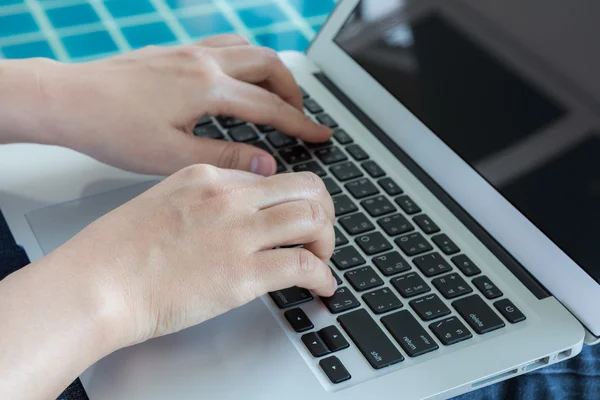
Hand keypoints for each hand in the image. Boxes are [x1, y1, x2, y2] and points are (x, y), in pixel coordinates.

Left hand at [37, 34, 330, 175]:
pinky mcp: (174, 51)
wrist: (69, 99)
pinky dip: (244, 58)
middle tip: (300, 117)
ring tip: (276, 95)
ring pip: (249, 48)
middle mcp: (204, 62)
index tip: (322, 136)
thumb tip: (266, 165)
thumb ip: (226, 157)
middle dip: (293, 90)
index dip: (301, 124)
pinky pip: (224, 44)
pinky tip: (237, 76)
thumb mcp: (173, 156)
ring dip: (271, 69)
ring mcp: (189, 51)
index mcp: (208, 89)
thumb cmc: (113, 129)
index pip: (271, 107)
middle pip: (269, 65)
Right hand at [51, 166, 336, 346]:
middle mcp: (229, 198)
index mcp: (206, 177)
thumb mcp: (160, 204)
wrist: (95, 284)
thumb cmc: (115, 252)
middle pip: (306, 188)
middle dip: (323, 212)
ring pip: (314, 219)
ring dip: (328, 242)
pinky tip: (322, 287)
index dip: (291, 200)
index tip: (294, 217)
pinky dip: (324, 277)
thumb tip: (233, 217)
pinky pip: (305, 266)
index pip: (271, 178)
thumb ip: (201, 203)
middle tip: (320, 235)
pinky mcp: (243, 273)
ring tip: (322, 260)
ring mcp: (239, 233)